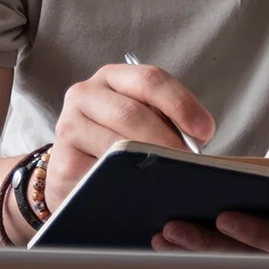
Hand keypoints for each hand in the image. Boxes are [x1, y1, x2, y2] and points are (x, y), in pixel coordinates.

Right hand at [45, 62, 216, 211]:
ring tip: (172, 177)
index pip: (149, 80)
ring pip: (116, 144)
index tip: (205, 130)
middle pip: (131, 112)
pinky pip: (100, 172)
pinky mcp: (63, 162)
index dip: (181, 103)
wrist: (74, 170)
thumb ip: (167, 121)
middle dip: (166, 140)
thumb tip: (197, 140)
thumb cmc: (119, 141)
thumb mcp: (142, 120)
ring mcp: (69, 126)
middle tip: (189, 162)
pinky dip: (126, 182)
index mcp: (112, 78)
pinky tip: (143, 190)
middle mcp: (85, 94)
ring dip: (148, 162)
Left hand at [154, 129, 268, 255]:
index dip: (256, 234)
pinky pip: (220, 262)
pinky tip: (164, 239)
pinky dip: (192, 253)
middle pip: (247, 261)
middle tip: (171, 227)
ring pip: (228, 265)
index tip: (224, 217)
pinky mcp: (254, 263)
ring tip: (161, 233)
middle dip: (207, 246)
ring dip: (192, 252)